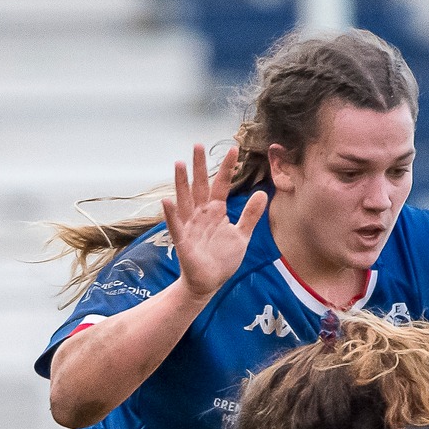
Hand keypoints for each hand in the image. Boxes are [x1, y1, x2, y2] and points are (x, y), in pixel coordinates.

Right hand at [163, 144, 266, 302]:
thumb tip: (262, 193)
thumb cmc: (222, 259)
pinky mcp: (183, 242)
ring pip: (185, 200)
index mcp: (215, 211)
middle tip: (198, 145)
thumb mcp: (242, 235)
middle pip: (199, 186)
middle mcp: (200, 215)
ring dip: (181, 183)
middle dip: (199, 167)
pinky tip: (167, 201)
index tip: (234, 150)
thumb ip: (250, 214)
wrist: (208, 283)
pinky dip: (171, 215)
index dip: (227, 168)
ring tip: (179, 164)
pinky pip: (176, 226)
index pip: (221, 185)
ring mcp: (190, 227)